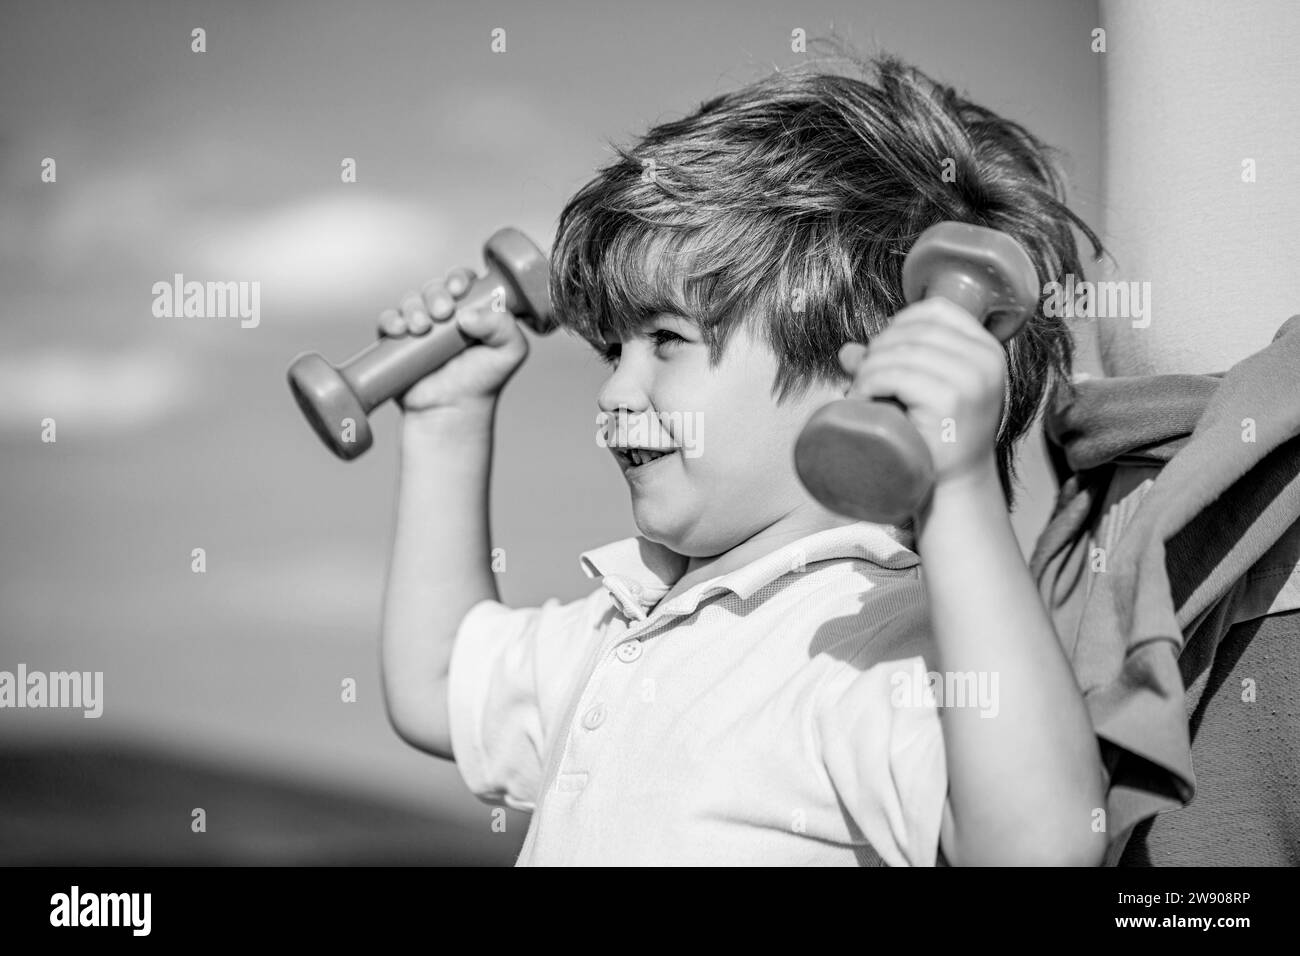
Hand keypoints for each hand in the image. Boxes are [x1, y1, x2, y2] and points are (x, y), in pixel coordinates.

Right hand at [377, 266, 529, 413]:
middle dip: (436, 295)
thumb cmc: (484, 380)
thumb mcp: (510, 352)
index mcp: (471, 308)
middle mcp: (444, 314)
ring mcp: (420, 325)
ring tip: (422, 327)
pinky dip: (391, 321)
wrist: (453, 411)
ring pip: (411, 301)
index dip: (458, 279)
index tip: (459, 291)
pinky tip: (399, 330)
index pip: (462, 281)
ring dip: (414, 307)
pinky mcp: (397, 341)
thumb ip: (504, 326)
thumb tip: (466, 315)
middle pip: (434, 288)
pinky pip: (387, 321)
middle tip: (443, 313)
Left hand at [838, 297, 1006, 486]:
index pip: (938, 310)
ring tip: (861, 393)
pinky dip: (869, 382)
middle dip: (879, 348)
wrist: (953, 486)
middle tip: (864, 378)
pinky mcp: (951, 400)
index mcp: (987, 348)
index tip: (882, 349)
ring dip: (869, 368)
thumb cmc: (937, 437)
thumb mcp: (921, 390)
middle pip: (915, 329)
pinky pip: (896, 375)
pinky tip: (862, 399)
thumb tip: (847, 351)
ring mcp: (971, 379)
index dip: (900, 322)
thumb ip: (890, 364)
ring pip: (901, 351)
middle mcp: (986, 359)